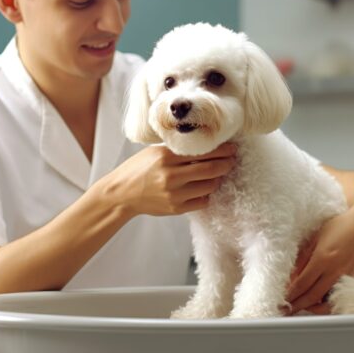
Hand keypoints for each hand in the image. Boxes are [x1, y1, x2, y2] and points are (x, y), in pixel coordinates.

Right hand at [98, 143, 236, 216]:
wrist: (121, 194)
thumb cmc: (138, 169)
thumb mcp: (154, 152)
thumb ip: (177, 149)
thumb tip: (206, 144)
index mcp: (166, 157)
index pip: (202, 152)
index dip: (221, 150)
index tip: (231, 148)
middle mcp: (171, 176)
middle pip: (211, 170)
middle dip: (226, 164)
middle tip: (232, 159)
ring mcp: (174, 195)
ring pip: (209, 186)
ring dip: (218, 179)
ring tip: (219, 173)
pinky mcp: (176, 209)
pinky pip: (202, 201)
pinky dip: (207, 194)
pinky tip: (205, 187)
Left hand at [285, 206, 353, 314]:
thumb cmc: (340, 227)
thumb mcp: (316, 238)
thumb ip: (303, 258)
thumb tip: (292, 276)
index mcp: (323, 259)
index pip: (302, 283)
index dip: (290, 294)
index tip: (282, 299)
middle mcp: (335, 271)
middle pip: (312, 296)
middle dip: (296, 305)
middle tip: (286, 309)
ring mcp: (347, 278)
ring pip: (327, 301)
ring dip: (311, 308)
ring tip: (301, 308)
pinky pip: (339, 297)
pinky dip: (328, 303)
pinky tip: (319, 302)